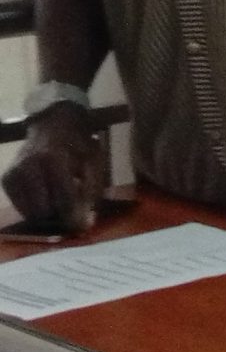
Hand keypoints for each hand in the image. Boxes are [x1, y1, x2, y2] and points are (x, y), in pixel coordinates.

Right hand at [3, 108, 108, 232]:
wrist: (54, 125)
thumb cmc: (78, 145)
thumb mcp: (92, 163)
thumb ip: (89, 192)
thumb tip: (84, 223)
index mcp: (54, 160)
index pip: (63, 199)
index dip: (74, 217)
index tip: (81, 226)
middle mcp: (29, 166)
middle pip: (44, 210)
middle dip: (59, 215)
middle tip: (70, 210)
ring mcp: (14, 173)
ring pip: (30, 212)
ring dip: (47, 213)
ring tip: (58, 201)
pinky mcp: (7, 179)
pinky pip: (20, 206)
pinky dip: (34, 207)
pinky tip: (45, 196)